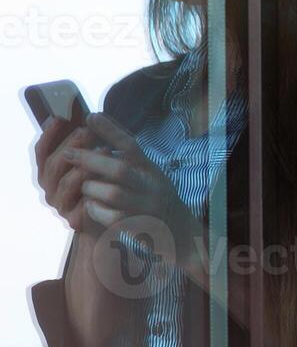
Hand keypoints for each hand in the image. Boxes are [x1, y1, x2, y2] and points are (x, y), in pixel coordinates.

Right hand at [33, 117, 101, 231]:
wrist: (113, 216)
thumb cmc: (101, 182)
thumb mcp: (94, 159)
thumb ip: (87, 142)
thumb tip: (90, 115)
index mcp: (49, 173)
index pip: (42, 152)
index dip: (48, 135)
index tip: (60, 118)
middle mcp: (50, 188)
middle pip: (54, 165)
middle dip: (70, 146)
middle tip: (87, 131)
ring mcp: (61, 205)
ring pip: (66, 183)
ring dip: (84, 165)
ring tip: (105, 150)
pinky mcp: (76, 220)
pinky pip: (82, 204)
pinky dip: (93, 190)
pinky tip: (106, 180)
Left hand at [71, 114, 198, 238]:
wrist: (178, 230)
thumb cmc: (156, 199)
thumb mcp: (150, 175)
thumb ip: (130, 162)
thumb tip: (101, 142)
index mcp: (151, 169)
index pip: (132, 145)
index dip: (112, 130)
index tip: (91, 116)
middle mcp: (150, 186)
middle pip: (120, 169)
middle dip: (92, 160)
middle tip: (69, 153)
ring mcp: (143, 207)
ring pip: (112, 193)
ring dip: (92, 188)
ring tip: (84, 186)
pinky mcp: (135, 226)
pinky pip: (108, 216)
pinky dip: (94, 209)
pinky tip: (90, 205)